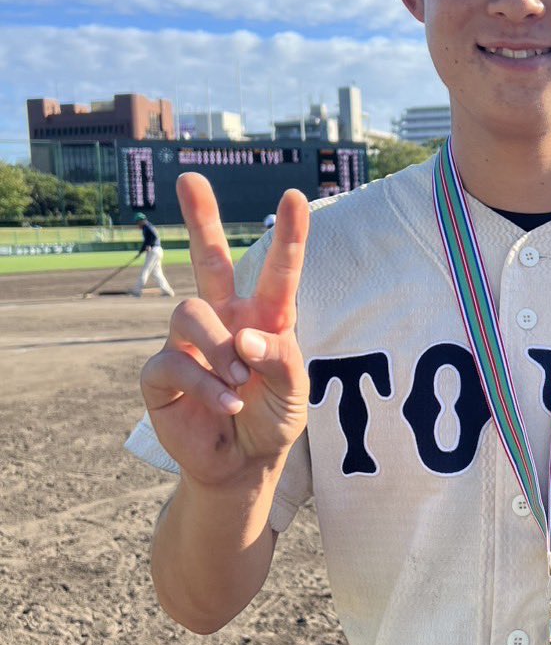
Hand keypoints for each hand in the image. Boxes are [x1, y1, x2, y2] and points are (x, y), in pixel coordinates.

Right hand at [139, 174, 309, 488]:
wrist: (241, 465)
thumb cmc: (272, 420)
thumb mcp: (294, 394)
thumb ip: (281, 361)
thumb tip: (246, 337)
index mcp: (264, 318)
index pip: (278, 272)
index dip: (287, 235)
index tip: (295, 196)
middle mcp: (224, 320)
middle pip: (208, 260)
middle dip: (200, 219)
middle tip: (190, 179)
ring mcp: (189, 343)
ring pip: (191, 312)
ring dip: (220, 349)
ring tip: (240, 382)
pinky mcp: (162, 373)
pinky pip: (175, 362)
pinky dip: (208, 385)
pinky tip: (228, 404)